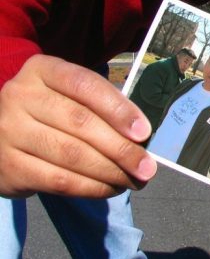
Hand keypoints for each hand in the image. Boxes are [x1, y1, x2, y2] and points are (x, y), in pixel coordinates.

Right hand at [0, 55, 155, 197]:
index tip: (144, 132)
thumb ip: (100, 107)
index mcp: (42, 70)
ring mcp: (9, 131)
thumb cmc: (50, 110)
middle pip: (81, 123)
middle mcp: (20, 96)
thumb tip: (140, 137)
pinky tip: (111, 188)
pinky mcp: (8, 166)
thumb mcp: (69, 95)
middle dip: (122, 149)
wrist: (1, 134)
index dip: (118, 109)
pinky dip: (91, 188)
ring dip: (111, 172)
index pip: (85, 85)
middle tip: (147, 167)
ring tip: (134, 180)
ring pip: (72, 155)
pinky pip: (59, 181)